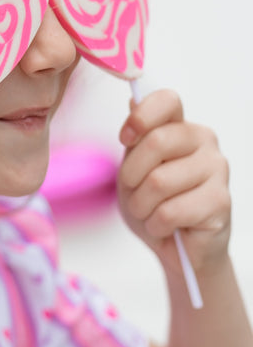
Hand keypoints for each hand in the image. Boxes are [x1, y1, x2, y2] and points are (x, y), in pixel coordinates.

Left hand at [117, 89, 230, 277]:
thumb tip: (131, 99)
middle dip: (131, 176)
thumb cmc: (152, 202)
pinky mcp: (221, 201)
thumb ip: (135, 136)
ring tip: (149, 212)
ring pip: (158, 181)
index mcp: (180, 126)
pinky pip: (170, 211)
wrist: (175, 247)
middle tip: (134, 192)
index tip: (124, 139)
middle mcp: (204, 141)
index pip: (167, 100)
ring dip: (141, 205)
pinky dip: (155, 224)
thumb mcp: (133, 166)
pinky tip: (163, 227)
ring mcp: (217, 169)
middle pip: (156, 142)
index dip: (140, 117)